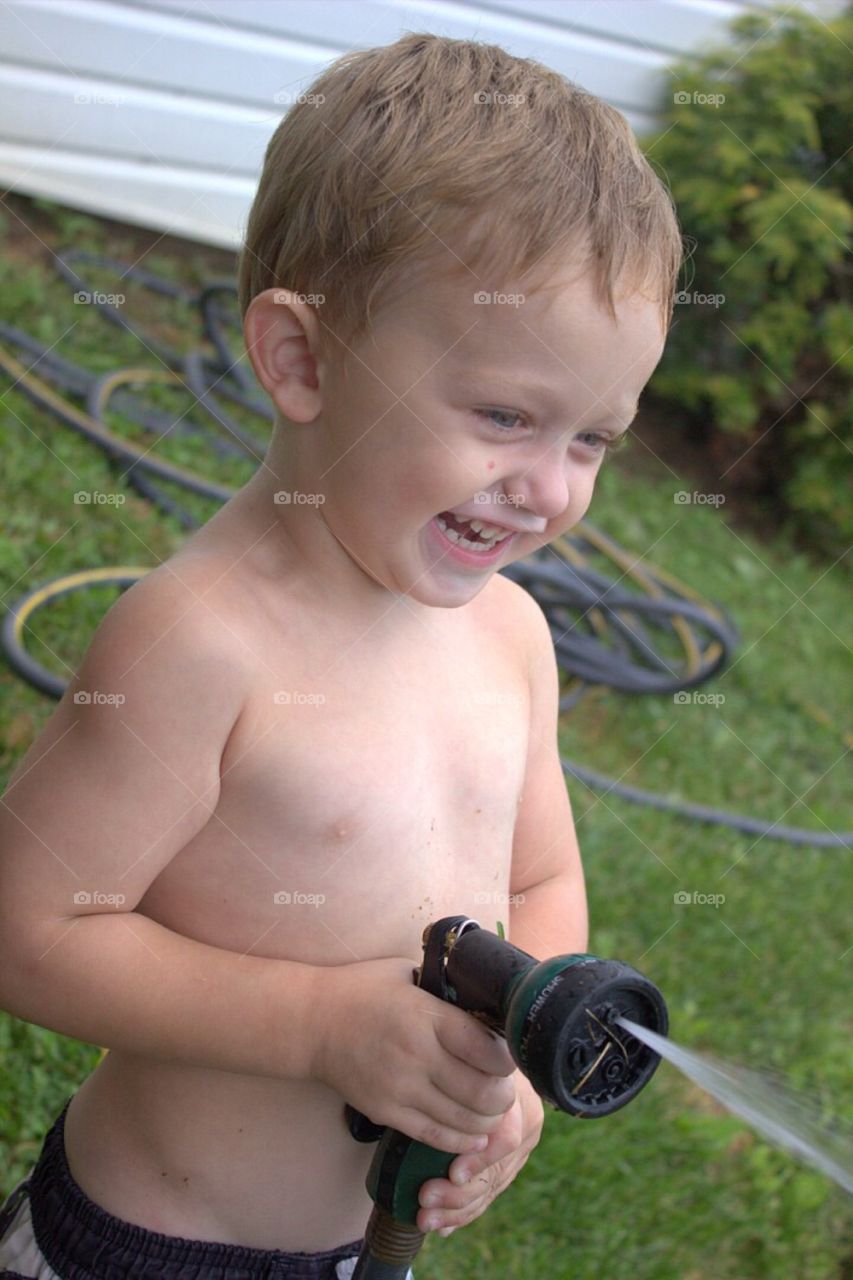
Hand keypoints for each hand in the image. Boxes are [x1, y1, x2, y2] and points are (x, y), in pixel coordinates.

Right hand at [310, 957, 516, 1153]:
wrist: (312, 1022)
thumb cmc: (362, 990)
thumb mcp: (408, 974)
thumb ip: (444, 991)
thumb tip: (484, 1001)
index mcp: (427, 1016)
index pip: (488, 1049)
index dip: (509, 1059)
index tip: (511, 1056)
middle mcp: (417, 1055)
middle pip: (483, 1093)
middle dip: (504, 1096)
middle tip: (505, 1090)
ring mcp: (400, 1088)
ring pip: (464, 1121)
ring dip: (488, 1121)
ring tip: (492, 1111)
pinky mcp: (386, 1112)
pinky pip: (434, 1136)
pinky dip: (462, 1140)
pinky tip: (474, 1135)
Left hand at [416, 1071, 544, 1235]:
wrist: (484, 1055)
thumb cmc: (466, 1050)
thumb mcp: (468, 1056)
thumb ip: (461, 1073)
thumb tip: (439, 1086)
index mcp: (519, 1097)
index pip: (506, 1137)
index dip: (480, 1158)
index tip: (453, 1172)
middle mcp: (525, 1126)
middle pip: (496, 1171)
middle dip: (459, 1192)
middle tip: (425, 1198)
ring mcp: (519, 1150)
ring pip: (491, 1189)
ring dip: (457, 1209)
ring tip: (426, 1218)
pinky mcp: (508, 1167)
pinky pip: (489, 1194)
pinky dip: (465, 1212)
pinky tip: (444, 1227)